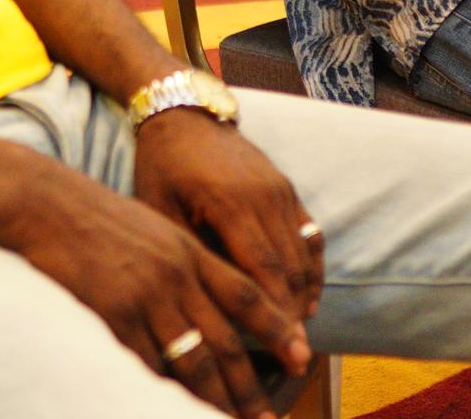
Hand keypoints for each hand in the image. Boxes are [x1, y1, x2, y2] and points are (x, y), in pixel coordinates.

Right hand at [0, 152, 305, 417]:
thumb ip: (184, 261)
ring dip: (215, 399)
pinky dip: (162, 390)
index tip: (302, 358)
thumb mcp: (154, 226)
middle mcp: (176, 274)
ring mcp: (145, 295)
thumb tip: (209, 302)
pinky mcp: (113, 312)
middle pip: (225, 341)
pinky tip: (170, 405)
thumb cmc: (95, 215)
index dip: (278, 330)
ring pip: (192, 360)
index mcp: (189, 251)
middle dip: (250, 385)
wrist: (45, 203)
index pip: (247, 296)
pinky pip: (147, 363)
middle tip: (267, 417)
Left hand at [134, 109, 324, 330]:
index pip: (261, 269)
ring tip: (299, 334)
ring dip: (304, 295)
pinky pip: (309, 232)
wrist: (185, 114)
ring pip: (303, 253)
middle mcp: (263, 196)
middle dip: (293, 315)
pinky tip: (306, 297)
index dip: (274, 313)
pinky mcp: (287, 187)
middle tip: (295, 356)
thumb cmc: (162, 165)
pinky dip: (312, 267)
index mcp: (228, 202)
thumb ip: (187, 252)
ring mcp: (280, 189)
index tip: (280, 348)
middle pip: (288, 267)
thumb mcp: (159, 208)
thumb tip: (206, 305)